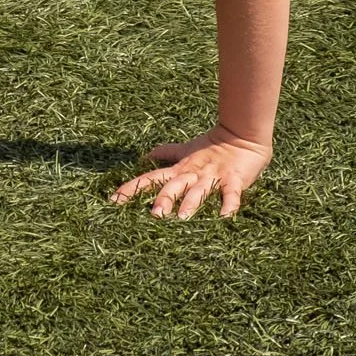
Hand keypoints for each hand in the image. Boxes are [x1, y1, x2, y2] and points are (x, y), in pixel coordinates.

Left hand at [111, 129, 271, 218]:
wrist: (241, 137)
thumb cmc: (211, 148)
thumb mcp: (185, 151)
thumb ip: (165, 154)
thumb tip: (145, 157)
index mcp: (179, 169)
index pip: (150, 178)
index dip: (132, 188)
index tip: (113, 201)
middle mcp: (192, 173)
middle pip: (174, 185)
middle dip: (164, 199)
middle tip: (154, 215)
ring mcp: (212, 176)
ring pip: (199, 190)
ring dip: (191, 203)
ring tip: (182, 218)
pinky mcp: (233, 180)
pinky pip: (231, 194)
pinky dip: (228, 205)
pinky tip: (224, 217)